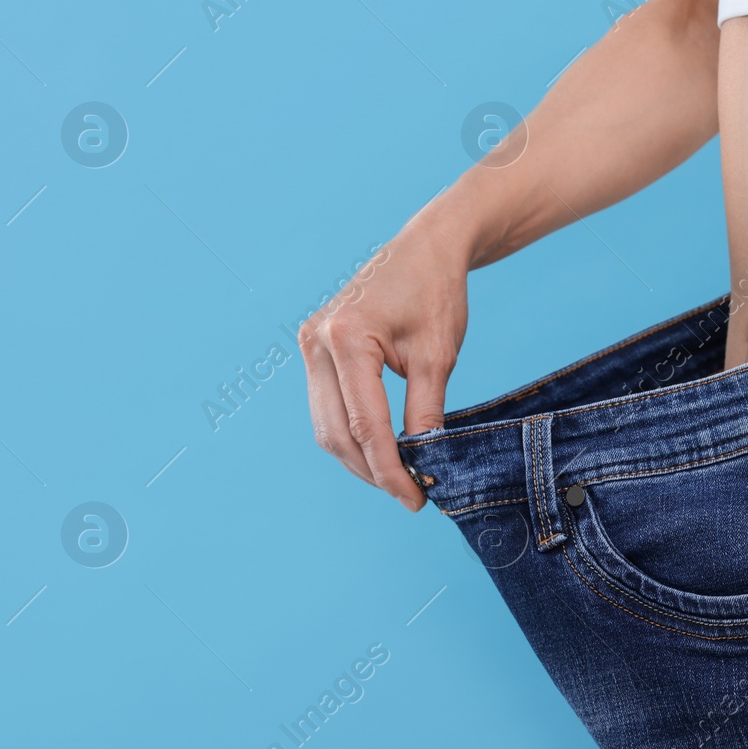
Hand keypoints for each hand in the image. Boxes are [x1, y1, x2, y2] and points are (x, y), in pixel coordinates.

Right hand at [298, 226, 468, 511]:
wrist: (424, 249)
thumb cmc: (435, 294)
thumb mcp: (438, 357)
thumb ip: (426, 412)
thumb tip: (422, 464)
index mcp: (346, 338)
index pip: (366, 425)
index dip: (390, 470)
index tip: (416, 499)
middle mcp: (316, 342)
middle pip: (337, 433)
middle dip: (373, 471)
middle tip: (412, 496)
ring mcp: (309, 346)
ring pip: (327, 427)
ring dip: (360, 459)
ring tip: (401, 479)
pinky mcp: (314, 351)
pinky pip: (328, 407)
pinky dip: (353, 435)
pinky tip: (383, 451)